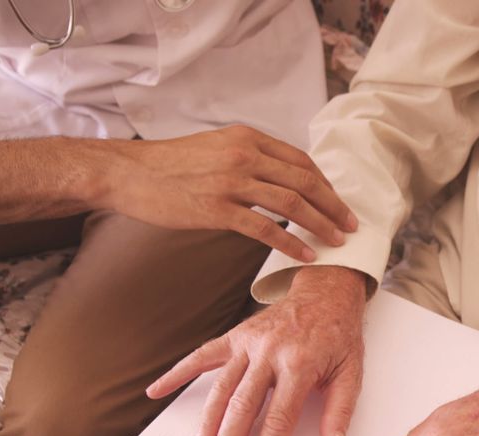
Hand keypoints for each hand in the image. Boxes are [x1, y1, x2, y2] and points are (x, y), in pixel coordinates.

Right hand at [99, 125, 357, 261]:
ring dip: (321, 225)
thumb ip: (248, 157)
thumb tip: (279, 178)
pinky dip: (291, 243)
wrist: (127, 173)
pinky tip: (304, 255)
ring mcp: (232, 181)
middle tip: (351, 225)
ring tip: (337, 242)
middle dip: (333, 206)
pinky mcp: (217, 208)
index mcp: (248, 138)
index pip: (301, 161)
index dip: (325, 185)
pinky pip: (266, 228)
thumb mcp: (215, 146)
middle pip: (305, 181)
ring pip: (292, 204)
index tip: (338, 203)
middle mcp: (245, 155)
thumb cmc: (169, 164)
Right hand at [146, 266, 367, 435]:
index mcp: (299, 364)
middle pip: (243, 407)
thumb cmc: (338, 335)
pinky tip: (157, 390)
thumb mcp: (351, 371)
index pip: (280, 418)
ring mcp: (249, 343)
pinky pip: (203, 355)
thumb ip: (341, 409)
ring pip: (221, 388)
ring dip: (206, 424)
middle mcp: (269, 353)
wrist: (325, 293)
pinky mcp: (236, 335)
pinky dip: (178, 373)